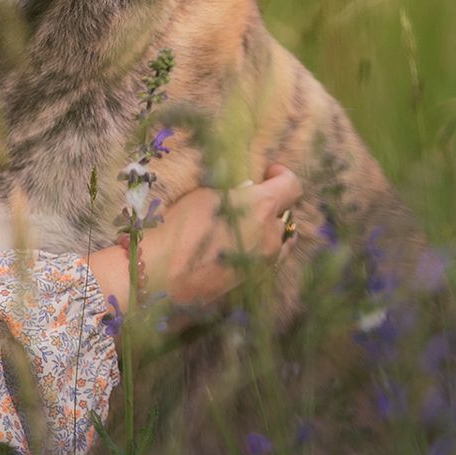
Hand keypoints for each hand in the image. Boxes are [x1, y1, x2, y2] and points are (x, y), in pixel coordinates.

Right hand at [86, 164, 302, 318]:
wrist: (163, 275)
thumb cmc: (180, 228)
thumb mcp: (206, 195)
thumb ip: (236, 191)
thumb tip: (249, 189)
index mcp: (262, 207)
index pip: (292, 186)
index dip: (282, 175)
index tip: (267, 173)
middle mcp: (271, 235)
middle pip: (287, 214)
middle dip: (273, 204)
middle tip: (251, 200)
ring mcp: (265, 262)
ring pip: (281, 240)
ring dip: (270, 229)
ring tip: (246, 225)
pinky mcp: (255, 282)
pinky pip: (269, 260)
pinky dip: (261, 250)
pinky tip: (238, 247)